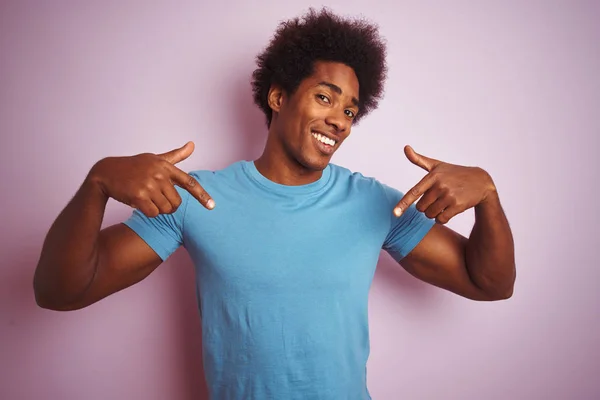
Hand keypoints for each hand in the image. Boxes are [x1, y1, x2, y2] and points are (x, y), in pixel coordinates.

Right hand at [88, 142, 213, 216]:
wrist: (106, 172)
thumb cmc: (134, 166)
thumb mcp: (155, 159)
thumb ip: (176, 155)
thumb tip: (193, 144)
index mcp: (165, 166)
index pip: (189, 182)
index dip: (202, 195)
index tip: (212, 206)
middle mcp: (159, 175)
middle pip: (177, 203)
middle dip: (169, 206)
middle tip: (156, 198)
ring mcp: (148, 185)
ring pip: (166, 209)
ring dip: (158, 209)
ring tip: (147, 198)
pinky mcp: (138, 196)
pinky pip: (153, 213)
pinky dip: (149, 212)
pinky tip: (140, 203)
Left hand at [393, 145, 495, 223]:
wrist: (480, 182)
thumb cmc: (454, 173)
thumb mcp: (437, 165)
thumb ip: (419, 159)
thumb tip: (405, 147)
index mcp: (433, 176)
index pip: (414, 192)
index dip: (403, 204)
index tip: (395, 214)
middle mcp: (440, 186)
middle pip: (420, 208)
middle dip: (425, 207)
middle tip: (435, 199)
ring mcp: (449, 196)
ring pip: (430, 215)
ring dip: (433, 213)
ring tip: (442, 203)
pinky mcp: (457, 206)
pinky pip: (441, 220)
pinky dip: (441, 218)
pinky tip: (448, 210)